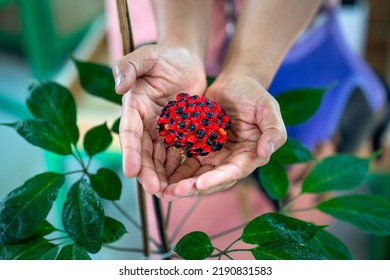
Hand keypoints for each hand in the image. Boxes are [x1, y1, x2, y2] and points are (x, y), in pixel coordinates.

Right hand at [112, 44, 206, 195]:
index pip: (130, 133)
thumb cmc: (164, 56)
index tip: (131, 172)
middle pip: (145, 152)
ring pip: (160, 158)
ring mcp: (162, 130)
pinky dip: (179, 167)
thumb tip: (119, 86)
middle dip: (148, 172)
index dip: (130, 153)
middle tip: (156, 191)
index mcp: (135, 108)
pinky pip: (177, 153)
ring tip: (171, 193)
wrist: (185, 60)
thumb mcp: (146, 55)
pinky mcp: (179, 133)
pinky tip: (185, 181)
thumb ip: (129, 66)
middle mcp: (145, 123)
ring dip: (163, 176)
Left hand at [162, 71, 286, 198]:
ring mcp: (215, 156)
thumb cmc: (254, 94)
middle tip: (173, 192)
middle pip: (212, 180)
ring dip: (180, 184)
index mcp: (250, 155)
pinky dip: (174, 170)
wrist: (234, 84)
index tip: (199, 184)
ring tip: (162, 189)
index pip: (233, 172)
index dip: (217, 179)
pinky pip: (186, 163)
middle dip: (193, 188)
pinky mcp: (200, 149)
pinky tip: (159, 173)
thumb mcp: (268, 108)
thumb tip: (265, 152)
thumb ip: (273, 130)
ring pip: (196, 176)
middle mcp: (231, 160)